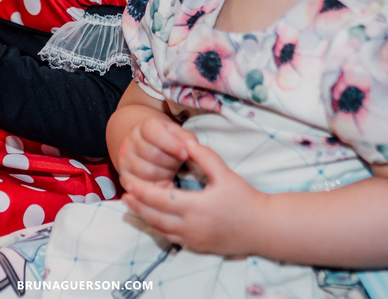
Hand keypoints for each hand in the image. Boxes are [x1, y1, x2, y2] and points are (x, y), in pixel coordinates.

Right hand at [116, 113, 194, 185]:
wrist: (146, 147)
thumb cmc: (167, 142)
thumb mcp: (177, 134)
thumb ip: (186, 138)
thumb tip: (190, 147)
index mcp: (144, 127)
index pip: (155, 133)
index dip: (172, 144)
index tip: (185, 154)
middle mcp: (131, 141)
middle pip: (153, 154)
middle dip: (171, 162)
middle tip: (179, 164)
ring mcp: (125, 159)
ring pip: (147, 172)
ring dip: (166, 175)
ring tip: (172, 173)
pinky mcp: (124, 177)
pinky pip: (139, 187)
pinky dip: (156, 188)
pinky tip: (167, 185)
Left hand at [121, 139, 260, 255]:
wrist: (263, 228)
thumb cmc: (245, 199)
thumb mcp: (225, 174)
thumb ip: (204, 156)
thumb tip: (186, 141)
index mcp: (195, 206)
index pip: (159, 198)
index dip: (141, 190)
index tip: (128, 181)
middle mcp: (191, 226)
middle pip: (154, 216)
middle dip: (137, 205)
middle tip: (123, 194)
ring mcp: (193, 239)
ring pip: (160, 230)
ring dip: (144, 218)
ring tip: (132, 206)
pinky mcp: (197, 246)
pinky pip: (171, 239)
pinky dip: (158, 228)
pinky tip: (152, 220)